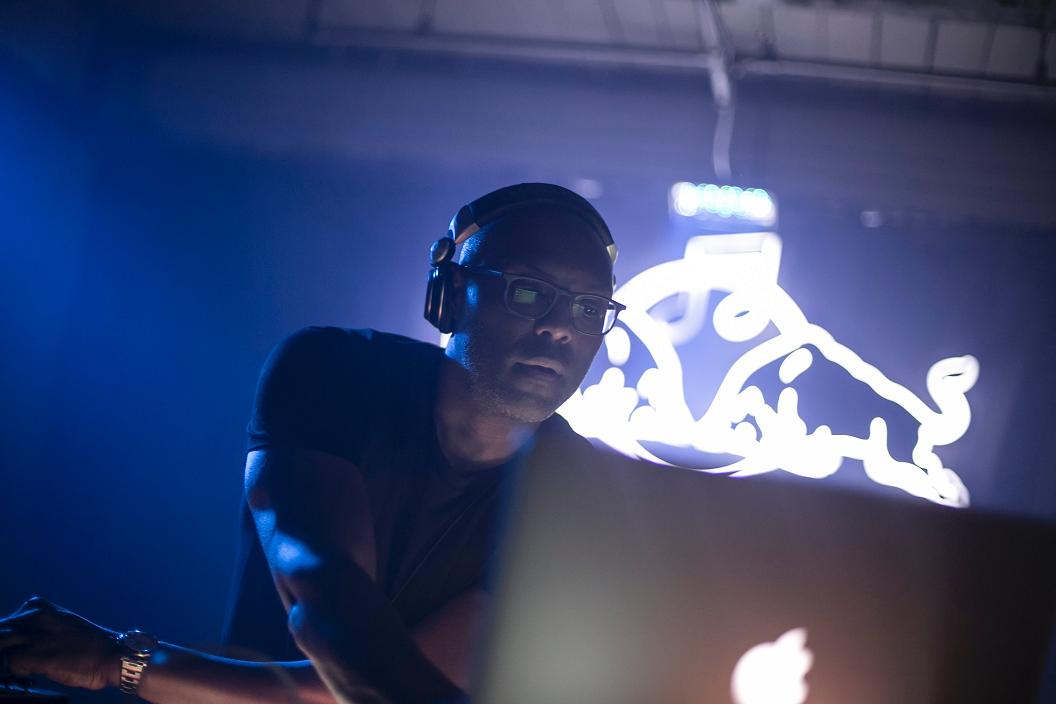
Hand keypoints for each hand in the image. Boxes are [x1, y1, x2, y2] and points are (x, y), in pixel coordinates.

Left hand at [0, 596, 120, 689]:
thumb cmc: (87, 645)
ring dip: (5, 657)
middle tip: (12, 659)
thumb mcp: (58, 626)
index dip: (4, 638)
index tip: (9, 648)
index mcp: (37, 606)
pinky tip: (30, 672)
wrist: (111, 654)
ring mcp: (34, 635)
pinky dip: (15, 671)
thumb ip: (35, 630)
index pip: (4, 623)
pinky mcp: (35, 655)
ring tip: (20, 665)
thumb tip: (12, 645)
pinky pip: (7, 663)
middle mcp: (33, 616)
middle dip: (3, 647)